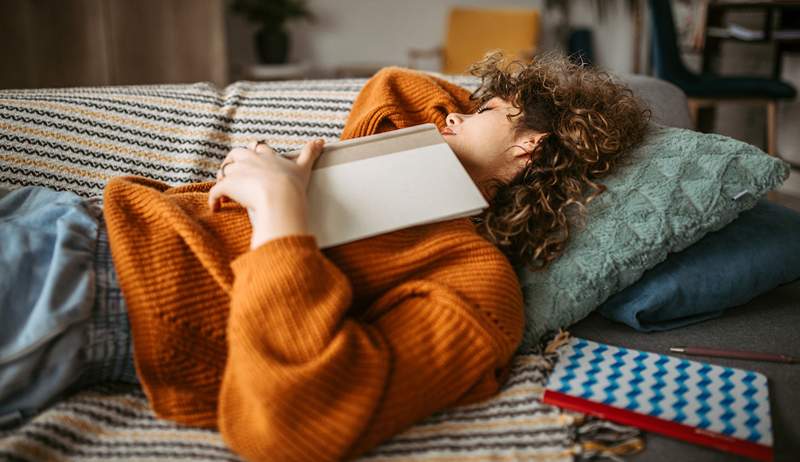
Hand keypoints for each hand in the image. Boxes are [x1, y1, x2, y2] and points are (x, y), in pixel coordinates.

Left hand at [208, 139, 324, 248]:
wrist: (281, 197)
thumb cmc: (292, 185)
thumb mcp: (304, 166)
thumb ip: (311, 153)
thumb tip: (322, 140)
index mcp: (267, 156)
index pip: (259, 149)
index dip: (255, 154)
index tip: (255, 162)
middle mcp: (250, 160)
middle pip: (237, 154)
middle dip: (233, 162)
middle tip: (235, 175)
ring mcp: (238, 172)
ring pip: (225, 171)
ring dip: (223, 180)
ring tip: (227, 193)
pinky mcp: (228, 186)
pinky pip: (215, 191)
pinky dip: (213, 200)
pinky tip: (216, 208)